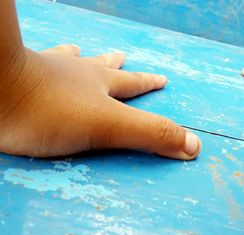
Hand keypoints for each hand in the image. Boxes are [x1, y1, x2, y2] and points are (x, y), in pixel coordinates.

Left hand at [0, 44, 201, 158]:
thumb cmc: (52, 110)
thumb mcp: (109, 127)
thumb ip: (151, 135)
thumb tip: (194, 146)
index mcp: (99, 84)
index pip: (133, 83)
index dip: (150, 82)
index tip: (164, 78)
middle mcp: (76, 73)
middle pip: (103, 67)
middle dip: (118, 66)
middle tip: (124, 56)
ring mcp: (47, 71)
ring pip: (71, 60)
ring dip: (82, 58)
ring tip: (83, 51)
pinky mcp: (21, 77)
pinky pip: (38, 63)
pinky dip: (46, 60)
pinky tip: (41, 58)